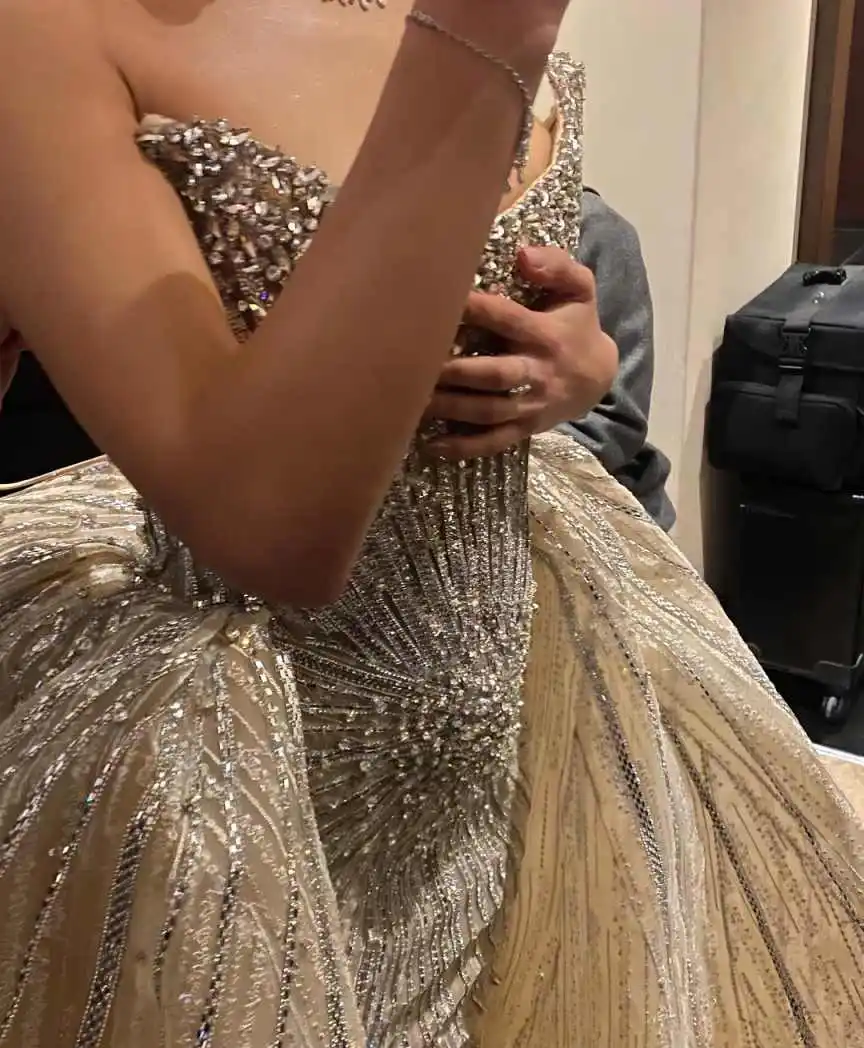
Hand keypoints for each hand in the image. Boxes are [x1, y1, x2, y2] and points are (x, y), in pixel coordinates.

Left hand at [424, 246, 617, 458]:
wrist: (599, 376)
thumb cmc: (576, 324)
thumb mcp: (580, 289)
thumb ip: (557, 266)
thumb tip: (523, 255)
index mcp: (545, 334)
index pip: (505, 318)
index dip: (473, 309)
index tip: (438, 301)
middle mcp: (536, 372)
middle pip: (492, 374)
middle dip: (455, 371)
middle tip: (415, 365)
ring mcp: (530, 405)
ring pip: (488, 411)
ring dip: (451, 408)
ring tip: (414, 401)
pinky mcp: (524, 428)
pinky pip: (494, 442)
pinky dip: (464, 447)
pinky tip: (431, 445)